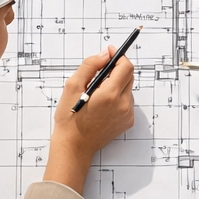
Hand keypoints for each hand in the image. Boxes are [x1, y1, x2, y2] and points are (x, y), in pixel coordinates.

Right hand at [44, 47, 135, 192]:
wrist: (74, 147)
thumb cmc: (70, 118)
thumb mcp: (72, 86)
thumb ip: (90, 66)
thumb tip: (104, 55)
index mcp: (110, 94)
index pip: (125, 66)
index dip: (118, 56)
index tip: (109, 52)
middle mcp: (123, 104)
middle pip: (129, 76)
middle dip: (116, 69)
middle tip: (99, 72)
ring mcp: (127, 114)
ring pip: (127, 88)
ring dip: (116, 84)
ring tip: (97, 92)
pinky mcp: (127, 121)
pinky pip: (127, 101)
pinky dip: (117, 96)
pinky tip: (102, 104)